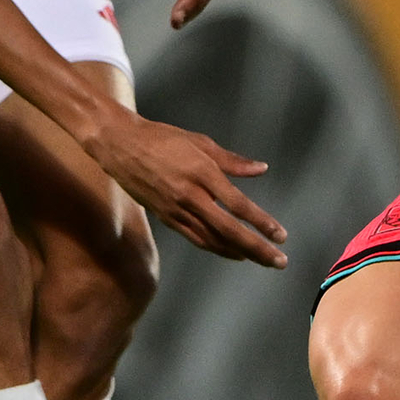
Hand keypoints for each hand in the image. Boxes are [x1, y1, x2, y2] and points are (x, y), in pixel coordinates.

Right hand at [85, 106, 283, 267]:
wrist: (119, 145)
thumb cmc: (161, 138)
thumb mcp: (199, 141)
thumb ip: (231, 160)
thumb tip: (261, 169)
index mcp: (201, 172)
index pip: (237, 204)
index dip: (261, 222)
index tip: (280, 235)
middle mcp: (190, 196)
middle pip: (228, 229)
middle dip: (256, 248)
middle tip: (279, 261)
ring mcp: (176, 210)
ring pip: (212, 239)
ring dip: (240, 252)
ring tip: (262, 260)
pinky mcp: (165, 217)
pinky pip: (196, 238)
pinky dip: (216, 248)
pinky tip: (232, 252)